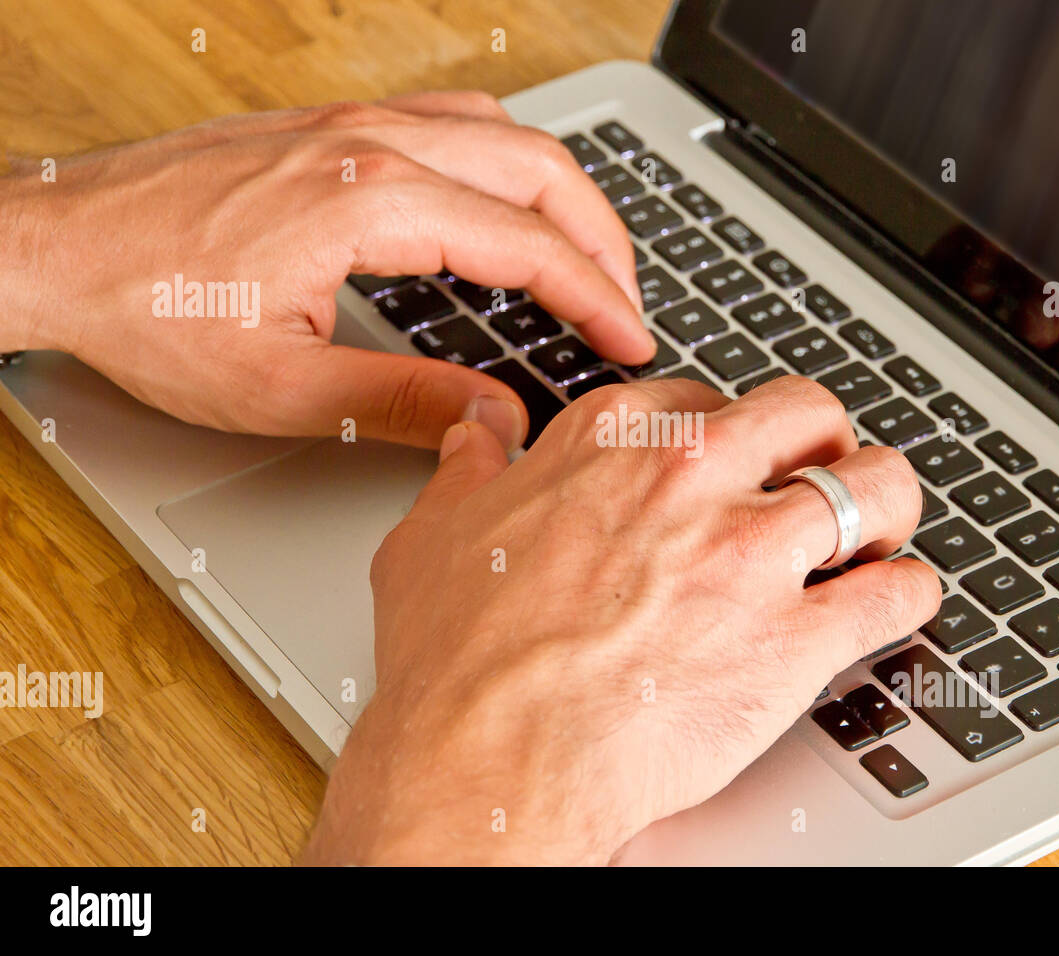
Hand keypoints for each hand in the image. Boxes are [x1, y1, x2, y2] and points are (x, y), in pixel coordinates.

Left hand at [0, 92, 651, 449]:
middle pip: (539, 169)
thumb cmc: (146, 307)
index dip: (596, 298)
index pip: (528, 245)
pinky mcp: (329, 127)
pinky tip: (506, 203)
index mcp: (371, 202)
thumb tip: (494, 419)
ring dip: (561, 192)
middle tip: (627, 305)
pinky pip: (453, 121)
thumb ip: (404, 404)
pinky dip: (506, 164)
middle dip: (604, 238)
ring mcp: (350, 124)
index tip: (631, 340)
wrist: (55, 246)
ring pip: (502, 132)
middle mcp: (371, 144)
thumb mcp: (282, 388)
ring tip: (587, 256)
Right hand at [300, 376, 939, 863]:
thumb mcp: (431, 538)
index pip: (702, 396)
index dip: (727, 430)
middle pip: (806, 412)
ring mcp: (751, 552)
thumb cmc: (458, 665)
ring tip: (879, 530)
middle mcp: (691, 478)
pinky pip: (897, 593)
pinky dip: (909, 593)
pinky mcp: (796, 638)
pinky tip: (897, 599)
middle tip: (819, 473)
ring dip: (888, 504)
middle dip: (824, 439)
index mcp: (611, 444)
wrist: (488, 762)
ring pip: (876, 485)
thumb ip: (468, 470)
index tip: (732, 458)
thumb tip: (477, 433)